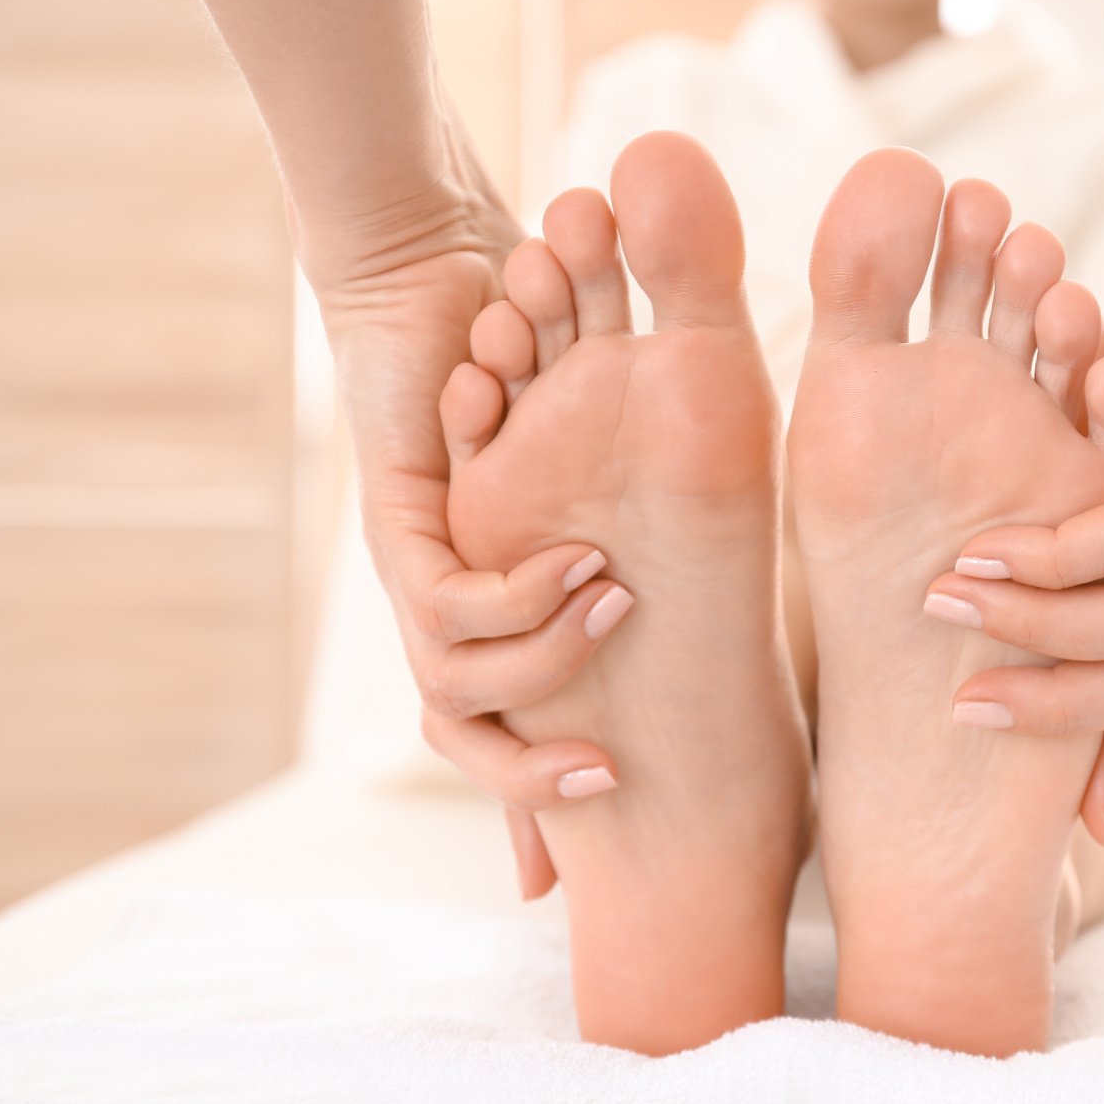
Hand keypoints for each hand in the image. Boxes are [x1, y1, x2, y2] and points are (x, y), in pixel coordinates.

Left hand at [188, 0, 621, 894]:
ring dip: (548, 671)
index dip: (535, 807)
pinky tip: (579, 564)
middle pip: (466, 745)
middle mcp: (446, 598)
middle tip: (607, 788)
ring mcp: (417, 571)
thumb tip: (705, 561)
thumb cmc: (529, 338)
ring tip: (613, 611)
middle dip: (528, 794)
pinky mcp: (399, 531)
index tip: (590, 849)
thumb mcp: (608, 444)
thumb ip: (641, 501)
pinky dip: (521, 609)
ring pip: (458, 696)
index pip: (505, 730)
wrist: (432, 253)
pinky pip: (450, 619)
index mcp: (493, 595)